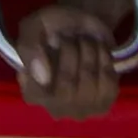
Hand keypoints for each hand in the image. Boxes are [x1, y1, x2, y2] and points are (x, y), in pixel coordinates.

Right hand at [15, 0, 130, 120]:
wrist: (81, 28)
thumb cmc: (52, 29)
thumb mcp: (32, 28)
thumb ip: (29, 49)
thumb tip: (43, 77)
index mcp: (31, 91)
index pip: (38, 89)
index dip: (50, 60)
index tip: (54, 38)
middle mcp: (53, 107)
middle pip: (67, 85)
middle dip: (73, 53)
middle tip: (72, 37)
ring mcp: (79, 110)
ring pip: (89, 84)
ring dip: (90, 54)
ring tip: (86, 42)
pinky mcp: (102, 105)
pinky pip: (108, 85)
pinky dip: (105, 61)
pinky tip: (99, 52)